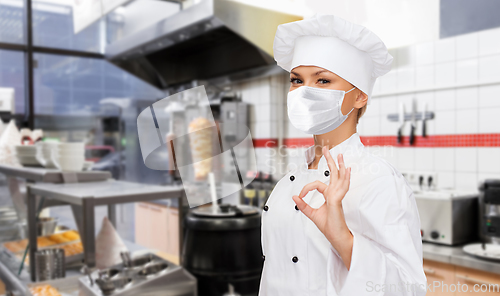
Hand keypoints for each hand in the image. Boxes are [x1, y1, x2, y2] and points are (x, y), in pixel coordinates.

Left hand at [292, 146, 352, 268]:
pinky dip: (345, 178)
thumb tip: (294, 196)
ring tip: (339, 154)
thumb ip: (303, 205)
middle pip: (333, 174)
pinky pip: (340, 188)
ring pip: (339, 177)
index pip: (317, 184)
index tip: (300, 195)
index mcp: (329, 195)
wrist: (337, 237)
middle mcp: (334, 194)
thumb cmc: (329, 226)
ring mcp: (337, 196)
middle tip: (328, 149)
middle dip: (330, 161)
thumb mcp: (312, 214)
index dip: (306, 188)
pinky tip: (347, 170)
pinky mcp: (337, 201)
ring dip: (340, 165)